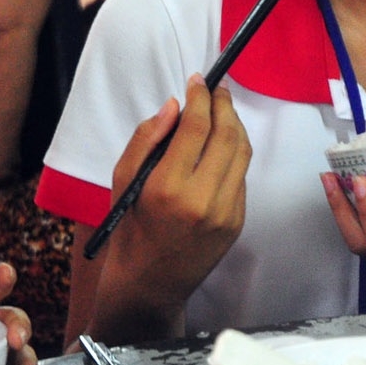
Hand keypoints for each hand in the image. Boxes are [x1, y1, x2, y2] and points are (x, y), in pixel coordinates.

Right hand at [95, 78, 251, 321]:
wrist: (150, 284)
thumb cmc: (129, 229)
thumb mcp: (122, 181)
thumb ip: (146, 138)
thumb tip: (174, 105)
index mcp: (167, 188)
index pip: (196, 127)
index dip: (200, 97)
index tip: (197, 80)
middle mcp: (202, 200)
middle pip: (228, 135)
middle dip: (224, 105)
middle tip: (216, 89)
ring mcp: (225, 213)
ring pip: (242, 153)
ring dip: (235, 125)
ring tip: (221, 111)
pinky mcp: (238, 222)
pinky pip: (241, 176)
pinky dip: (233, 154)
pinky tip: (220, 146)